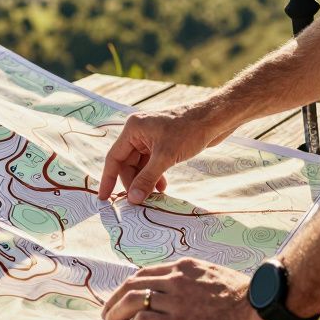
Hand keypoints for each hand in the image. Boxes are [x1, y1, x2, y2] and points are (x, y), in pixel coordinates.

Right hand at [97, 105, 232, 203]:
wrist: (214, 119)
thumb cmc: (189, 131)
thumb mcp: (165, 157)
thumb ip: (147, 178)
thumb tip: (133, 198)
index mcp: (133, 129)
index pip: (114, 158)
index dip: (109, 179)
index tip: (104, 198)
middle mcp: (138, 132)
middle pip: (127, 163)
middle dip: (133, 182)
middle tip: (138, 201)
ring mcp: (151, 138)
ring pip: (140, 165)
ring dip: (145, 181)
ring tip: (153, 196)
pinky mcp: (163, 143)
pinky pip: (152, 163)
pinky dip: (155, 176)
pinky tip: (162, 187)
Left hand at [101, 258, 284, 319]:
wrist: (261, 307)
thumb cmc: (249, 299)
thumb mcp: (219, 282)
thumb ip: (200, 289)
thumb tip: (191, 308)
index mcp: (186, 267)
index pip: (148, 272)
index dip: (132, 286)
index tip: (126, 297)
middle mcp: (175, 278)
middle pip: (133, 283)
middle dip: (116, 298)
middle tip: (108, 312)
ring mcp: (175, 298)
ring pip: (132, 299)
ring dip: (116, 312)